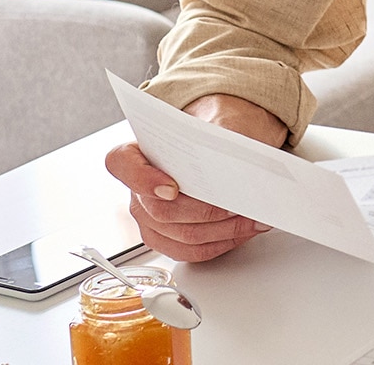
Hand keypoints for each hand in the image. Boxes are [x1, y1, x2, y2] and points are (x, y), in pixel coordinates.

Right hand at [102, 94, 285, 261]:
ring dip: (223, 231)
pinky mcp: (166, 240)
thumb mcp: (212, 120)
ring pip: (182, 237)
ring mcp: (148, 219)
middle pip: (162, 211)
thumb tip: (236, 146)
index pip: (121, 164)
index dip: (143, 179)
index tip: (172, 188)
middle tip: (236, 205)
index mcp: (134, 153)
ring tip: (252, 219)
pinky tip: (242, 231)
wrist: (212, 148)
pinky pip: (191, 252)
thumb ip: (217, 129)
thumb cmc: (206, 133)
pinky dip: (221, 243)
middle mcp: (136, 190)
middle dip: (206, 211)